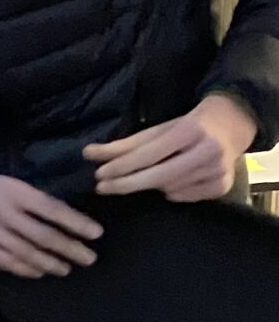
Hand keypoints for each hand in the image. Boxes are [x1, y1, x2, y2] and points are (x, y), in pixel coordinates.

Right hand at [0, 165, 101, 278]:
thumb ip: (27, 199)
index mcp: (14, 191)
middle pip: (43, 235)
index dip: (76, 223)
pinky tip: (39, 272)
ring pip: (26, 252)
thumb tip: (59, 216)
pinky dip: (25, 269)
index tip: (96, 233)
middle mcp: (3, 210)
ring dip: (50, 262)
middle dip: (70, 248)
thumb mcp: (3, 183)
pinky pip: (5, 261)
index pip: (52, 209)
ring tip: (67, 269)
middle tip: (89, 258)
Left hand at [85, 93, 256, 201]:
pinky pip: (183, 196)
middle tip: (101, 187)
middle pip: (158, 175)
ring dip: (149, 185)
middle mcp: (207, 151)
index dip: (122, 166)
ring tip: (143, 175)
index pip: (149, 153)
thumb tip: (89, 154)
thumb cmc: (188, 125)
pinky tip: (170, 181)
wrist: (232, 125)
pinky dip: (170, 191)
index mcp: (190, 130)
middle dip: (126, 183)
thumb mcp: (159, 129)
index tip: (99, 174)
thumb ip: (126, 144)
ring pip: (169, 187)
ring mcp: (218, 171)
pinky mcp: (222, 187)